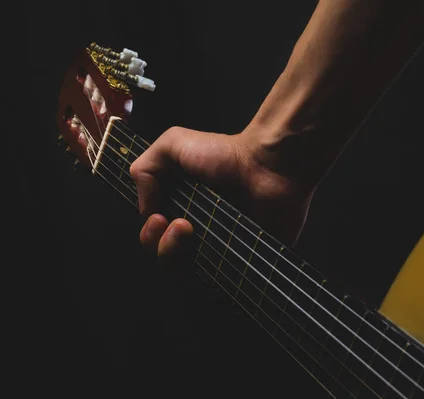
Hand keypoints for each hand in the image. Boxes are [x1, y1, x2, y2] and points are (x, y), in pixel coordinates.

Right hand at [130, 125, 314, 263]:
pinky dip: (207, 280)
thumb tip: (143, 209)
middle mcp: (200, 231)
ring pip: (186, 275)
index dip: (149, 233)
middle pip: (165, 259)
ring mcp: (221, 250)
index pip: (155, 237)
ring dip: (175, 255)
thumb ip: (145, 169)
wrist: (270, 165)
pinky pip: (218, 286)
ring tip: (188, 228)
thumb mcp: (174, 144)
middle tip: (177, 222)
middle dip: (158, 244)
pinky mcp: (243, 264)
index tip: (158, 216)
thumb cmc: (227, 153)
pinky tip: (209, 255)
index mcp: (183, 208)